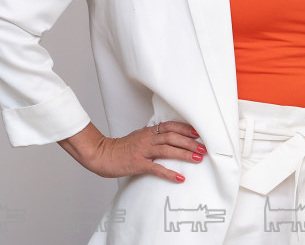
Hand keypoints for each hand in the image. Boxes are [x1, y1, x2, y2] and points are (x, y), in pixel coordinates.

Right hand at [59, 121, 205, 182]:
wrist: (101, 154)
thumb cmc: (120, 148)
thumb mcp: (138, 137)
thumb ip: (152, 137)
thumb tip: (167, 137)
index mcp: (148, 132)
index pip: (170, 127)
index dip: (185, 129)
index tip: (199, 133)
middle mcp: (147, 139)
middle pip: (173, 137)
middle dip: (190, 143)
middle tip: (204, 148)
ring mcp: (142, 151)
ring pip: (168, 150)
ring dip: (184, 154)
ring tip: (197, 159)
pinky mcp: (137, 163)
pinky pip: (156, 168)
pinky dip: (169, 173)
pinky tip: (179, 177)